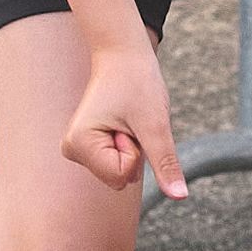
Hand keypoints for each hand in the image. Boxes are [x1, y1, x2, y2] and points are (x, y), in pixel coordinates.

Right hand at [58, 28, 184, 202]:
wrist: (124, 54)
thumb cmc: (137, 82)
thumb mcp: (156, 125)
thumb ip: (165, 164)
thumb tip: (180, 196)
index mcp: (78, 144)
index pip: (122, 176)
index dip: (138, 150)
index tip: (130, 122)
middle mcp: (72, 150)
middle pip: (121, 178)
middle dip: (136, 150)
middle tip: (130, 120)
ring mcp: (79, 149)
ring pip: (122, 172)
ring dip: (134, 147)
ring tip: (127, 119)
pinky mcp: (89, 147)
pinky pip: (120, 163)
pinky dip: (130, 145)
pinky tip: (123, 123)